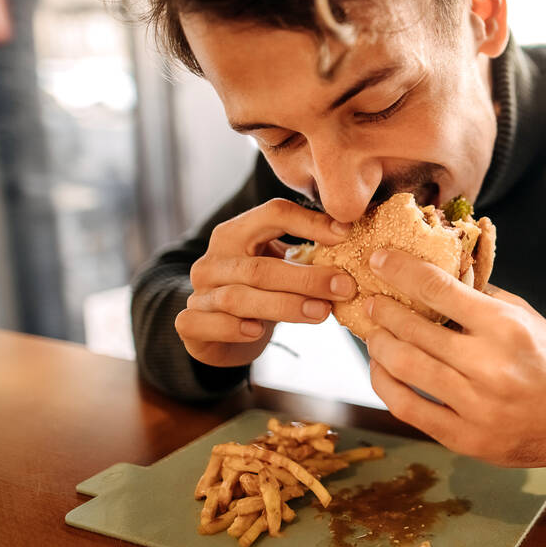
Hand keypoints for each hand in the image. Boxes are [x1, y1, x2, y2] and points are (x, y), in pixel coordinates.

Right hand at [176, 198, 355, 367]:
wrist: (218, 331)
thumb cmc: (261, 292)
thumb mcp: (281, 267)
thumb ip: (307, 256)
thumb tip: (356, 244)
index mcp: (236, 233)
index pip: (272, 214)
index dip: (310, 222)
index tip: (346, 235)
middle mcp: (213, 260)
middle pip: (261, 266)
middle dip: (307, 278)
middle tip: (345, 287)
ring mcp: (198, 292)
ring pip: (239, 297)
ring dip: (284, 306)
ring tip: (322, 312)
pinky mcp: (189, 324)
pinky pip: (208, 324)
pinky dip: (234, 328)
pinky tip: (257, 331)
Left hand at [363, 249, 545, 473]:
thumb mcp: (526, 316)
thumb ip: (480, 297)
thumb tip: (434, 275)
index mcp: (506, 327)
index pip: (437, 289)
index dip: (400, 270)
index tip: (379, 260)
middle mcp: (489, 366)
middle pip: (412, 330)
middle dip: (382, 310)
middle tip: (369, 300)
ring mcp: (476, 407)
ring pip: (404, 367)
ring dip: (378, 345)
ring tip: (373, 333)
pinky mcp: (466, 439)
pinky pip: (408, 408)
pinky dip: (386, 384)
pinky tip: (381, 369)